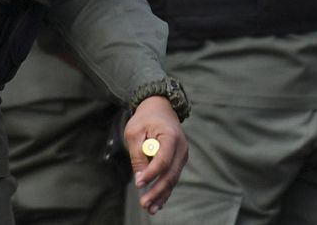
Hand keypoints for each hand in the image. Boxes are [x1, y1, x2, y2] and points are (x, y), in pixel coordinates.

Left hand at [123, 95, 186, 214]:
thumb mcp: (134, 132)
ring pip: (173, 179)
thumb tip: (140, 177)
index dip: (151, 174)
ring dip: (161, 195)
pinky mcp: (178, 160)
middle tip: (144, 203)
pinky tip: (158, 203)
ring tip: (150, 208)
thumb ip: (138, 154)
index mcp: (171, 137)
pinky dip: (165, 190)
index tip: (138, 184)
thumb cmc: (145, 118)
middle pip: (170, 174)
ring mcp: (182, 155)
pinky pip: (172, 177)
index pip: (163, 160)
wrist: (160, 107)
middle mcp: (181, 148)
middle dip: (157, 190)